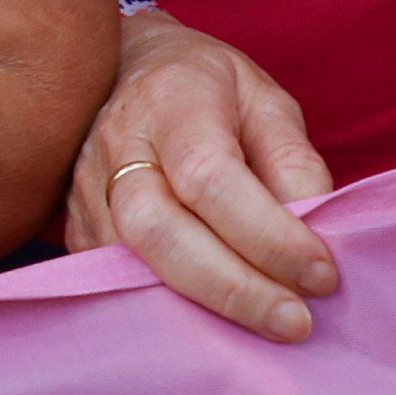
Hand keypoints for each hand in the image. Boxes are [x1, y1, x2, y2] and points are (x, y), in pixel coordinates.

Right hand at [71, 16, 340, 340]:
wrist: (128, 68)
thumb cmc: (209, 88)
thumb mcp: (266, 100)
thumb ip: (294, 163)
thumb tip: (314, 235)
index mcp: (172, 99)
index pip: (210, 178)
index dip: (268, 235)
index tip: (321, 274)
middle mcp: (117, 141)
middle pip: (157, 230)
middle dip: (232, 288)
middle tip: (295, 321)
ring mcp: (84, 186)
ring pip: (127, 265)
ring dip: (202, 309)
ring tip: (263, 326)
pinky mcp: (74, 227)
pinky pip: (113, 282)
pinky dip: (167, 310)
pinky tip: (214, 323)